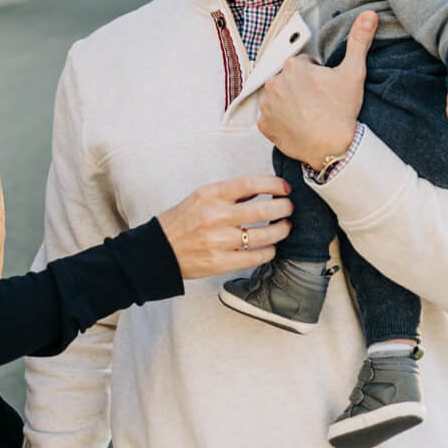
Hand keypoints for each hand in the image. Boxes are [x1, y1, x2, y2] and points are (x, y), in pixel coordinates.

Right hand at [155, 174, 291, 276]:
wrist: (158, 250)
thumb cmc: (181, 221)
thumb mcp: (201, 197)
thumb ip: (229, 193)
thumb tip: (262, 188)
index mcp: (210, 195)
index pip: (250, 184)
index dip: (274, 184)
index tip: (285, 188)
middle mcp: (216, 216)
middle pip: (263, 210)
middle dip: (284, 208)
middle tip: (289, 208)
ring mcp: (219, 241)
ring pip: (264, 236)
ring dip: (281, 230)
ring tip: (285, 226)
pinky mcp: (220, 263)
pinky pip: (255, 257)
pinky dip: (269, 251)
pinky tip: (271, 247)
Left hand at [257, 11, 378, 171]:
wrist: (333, 148)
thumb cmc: (342, 110)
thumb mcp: (353, 73)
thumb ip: (359, 41)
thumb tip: (370, 14)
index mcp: (293, 66)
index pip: (303, 65)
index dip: (316, 76)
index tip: (325, 88)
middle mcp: (274, 82)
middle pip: (288, 80)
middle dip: (301, 87)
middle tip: (318, 102)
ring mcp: (267, 105)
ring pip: (278, 97)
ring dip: (289, 102)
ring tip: (308, 114)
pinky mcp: (264, 125)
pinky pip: (270, 118)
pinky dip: (280, 121)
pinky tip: (297, 125)